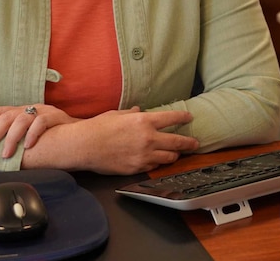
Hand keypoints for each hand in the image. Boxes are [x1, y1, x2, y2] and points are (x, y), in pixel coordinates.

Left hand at [0, 104, 77, 158]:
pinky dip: (32, 134)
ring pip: (22, 119)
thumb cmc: (50, 137)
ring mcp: (43, 111)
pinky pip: (41, 122)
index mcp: (21, 110)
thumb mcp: (29, 134)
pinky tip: (28, 146)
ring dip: (11, 138)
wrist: (78, 134)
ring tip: (7, 155)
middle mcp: (30, 108)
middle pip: (6, 117)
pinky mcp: (56, 117)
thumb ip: (14, 137)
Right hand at [23, 106, 199, 173]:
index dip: (183, 118)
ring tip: (177, 154)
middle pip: (177, 142)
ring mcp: (144, 155)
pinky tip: (158, 160)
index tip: (189, 118)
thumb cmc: (99, 127)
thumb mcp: (117, 114)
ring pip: (169, 157)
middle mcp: (148, 138)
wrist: (84, 146)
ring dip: (175, 155)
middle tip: (195, 143)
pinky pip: (154, 166)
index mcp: (144, 121)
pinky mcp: (137, 168)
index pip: (171, 119)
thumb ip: (131, 114)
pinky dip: (158, 163)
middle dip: (189, 143)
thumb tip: (138, 111)